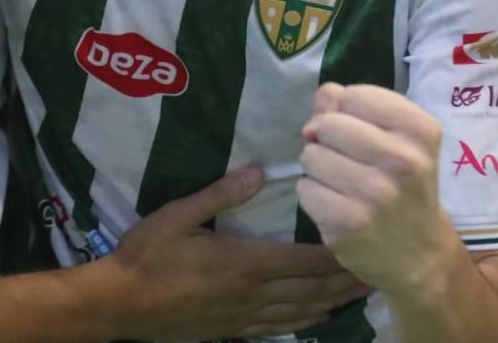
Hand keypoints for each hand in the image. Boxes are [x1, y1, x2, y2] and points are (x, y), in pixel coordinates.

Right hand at [107, 164, 367, 340]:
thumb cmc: (147, 254)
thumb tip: (259, 170)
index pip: (304, 261)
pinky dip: (305, 321)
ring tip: (360, 294)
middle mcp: (253, 294)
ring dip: (333, 303)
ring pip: (301, 312)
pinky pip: (279, 327)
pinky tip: (318, 316)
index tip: (367, 243)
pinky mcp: (232, 330)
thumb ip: (220, 194)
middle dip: (346, 281)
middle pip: (312, 290)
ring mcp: (244, 317)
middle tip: (378, 269)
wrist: (119, 305)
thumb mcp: (178, 215)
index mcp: (245, 263)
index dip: (338, 255)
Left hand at [296, 83, 458, 294]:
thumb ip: (358, 107)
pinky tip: (336, 206)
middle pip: (328, 124)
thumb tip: (323, 95)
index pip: (354, 95)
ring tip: (343, 184)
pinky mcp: (349, 224)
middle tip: (348, 161)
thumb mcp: (399, 140)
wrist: (420, 255)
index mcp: (420, 130)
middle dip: (327, 139)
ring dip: (318, 168)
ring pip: (311, 155)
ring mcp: (375, 194)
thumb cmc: (405, 186)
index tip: (360, 131)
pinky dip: (313, 195)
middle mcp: (402, 160)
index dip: (345, 111)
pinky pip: (305, 189)